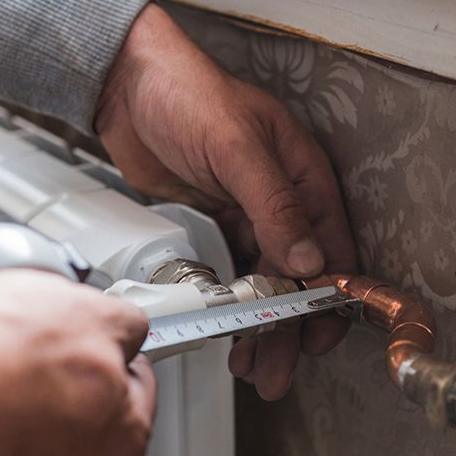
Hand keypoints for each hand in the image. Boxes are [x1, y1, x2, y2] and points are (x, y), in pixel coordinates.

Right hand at [0, 270, 156, 455]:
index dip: (114, 351)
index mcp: (120, 439)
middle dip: (60, 379)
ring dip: (9, 404)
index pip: (137, 390)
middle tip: (32, 344)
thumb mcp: (88, 309)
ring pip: (22, 437)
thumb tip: (124, 326)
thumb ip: (122, 324)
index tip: (96, 337)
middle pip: (80, 418)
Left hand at [95, 4, 357, 399]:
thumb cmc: (187, 92)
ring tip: (252, 366)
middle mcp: (283, 198)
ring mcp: (247, 213)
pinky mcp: (214, 224)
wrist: (123, 84)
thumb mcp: (236, 147)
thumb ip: (274, 205)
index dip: (330, 297)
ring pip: (265, 283)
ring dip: (261, 325)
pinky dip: (232, 307)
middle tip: (278, 370)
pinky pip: (230, 275)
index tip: (318, 337)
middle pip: (298, 277)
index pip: (332, 247)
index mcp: (304, 175)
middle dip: (291, 327)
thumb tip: (308, 261)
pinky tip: (227, 331)